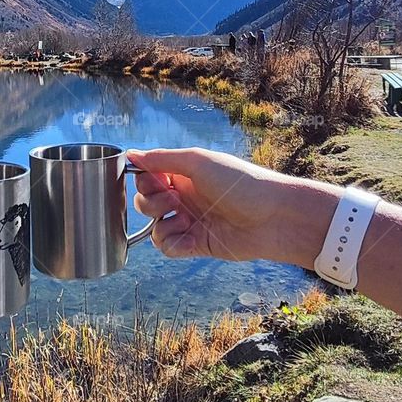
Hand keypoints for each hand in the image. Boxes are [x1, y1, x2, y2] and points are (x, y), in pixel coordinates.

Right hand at [128, 147, 340, 265]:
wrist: (271, 216)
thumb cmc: (239, 182)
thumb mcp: (198, 161)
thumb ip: (162, 159)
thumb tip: (131, 153)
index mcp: (184, 174)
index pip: (147, 178)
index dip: (145, 181)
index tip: (157, 181)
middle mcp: (185, 198)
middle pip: (146, 203)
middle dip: (151, 202)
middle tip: (173, 199)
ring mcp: (190, 222)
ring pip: (154, 227)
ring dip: (161, 223)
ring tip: (184, 219)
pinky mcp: (197, 245)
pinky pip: (168, 247)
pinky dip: (172, 244)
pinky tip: (187, 238)